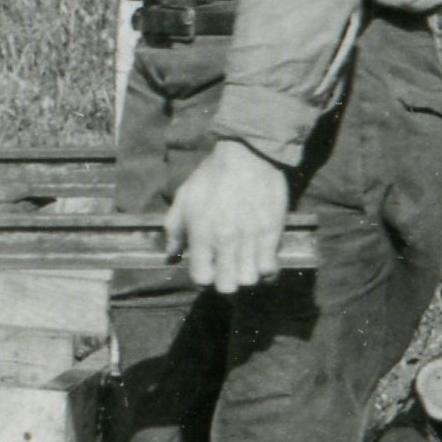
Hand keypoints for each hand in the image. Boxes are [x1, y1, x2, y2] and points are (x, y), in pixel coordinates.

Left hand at [167, 142, 296, 291]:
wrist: (248, 155)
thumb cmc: (211, 176)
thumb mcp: (184, 198)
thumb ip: (174, 228)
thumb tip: (170, 254)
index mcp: (201, 234)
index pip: (201, 278)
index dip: (203, 278)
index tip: (207, 270)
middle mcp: (225, 241)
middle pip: (227, 286)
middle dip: (225, 282)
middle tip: (227, 271)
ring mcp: (250, 239)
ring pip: (249, 280)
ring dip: (245, 276)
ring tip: (244, 266)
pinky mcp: (271, 233)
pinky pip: (270, 268)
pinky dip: (266, 271)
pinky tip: (262, 262)